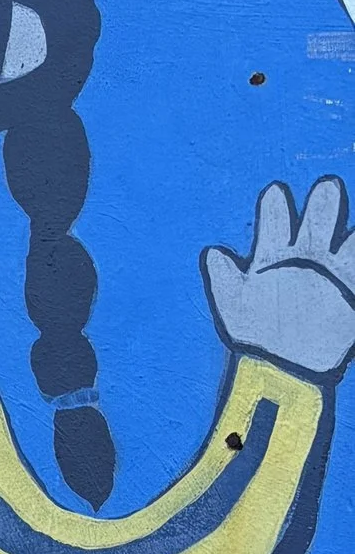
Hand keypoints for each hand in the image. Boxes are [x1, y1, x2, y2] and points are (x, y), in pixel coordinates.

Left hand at [204, 177, 354, 376]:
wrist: (283, 367)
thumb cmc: (254, 334)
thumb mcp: (234, 304)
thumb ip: (224, 277)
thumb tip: (212, 252)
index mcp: (275, 254)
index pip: (277, 221)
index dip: (275, 207)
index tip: (275, 192)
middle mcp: (307, 255)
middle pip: (319, 219)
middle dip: (324, 203)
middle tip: (326, 186)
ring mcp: (333, 271)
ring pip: (349, 239)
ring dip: (354, 231)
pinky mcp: (352, 291)